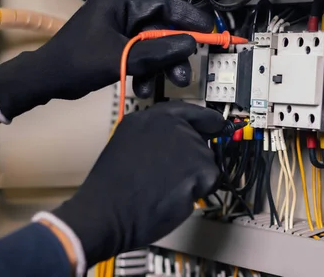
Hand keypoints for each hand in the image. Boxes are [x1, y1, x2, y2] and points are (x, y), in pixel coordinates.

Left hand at [0, 0, 213, 121]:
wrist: (45, 81)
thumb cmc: (77, 64)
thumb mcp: (121, 58)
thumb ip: (157, 52)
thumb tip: (190, 45)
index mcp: (119, 3)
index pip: (163, 4)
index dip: (189, 17)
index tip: (208, 30)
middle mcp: (121, 12)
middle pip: (160, 28)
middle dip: (174, 52)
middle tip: (185, 73)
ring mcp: (118, 29)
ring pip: (153, 45)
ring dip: (162, 65)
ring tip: (169, 84)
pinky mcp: (116, 45)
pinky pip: (141, 54)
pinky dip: (147, 70)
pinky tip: (144, 87)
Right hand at [50, 101, 223, 266]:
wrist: (108, 212)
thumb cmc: (112, 190)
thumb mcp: (127, 146)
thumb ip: (156, 138)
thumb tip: (181, 144)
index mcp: (148, 118)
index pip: (186, 110)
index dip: (204, 119)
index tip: (215, 123)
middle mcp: (170, 125)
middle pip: (200, 140)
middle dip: (192, 161)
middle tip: (167, 178)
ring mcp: (186, 144)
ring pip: (207, 161)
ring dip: (194, 177)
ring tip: (165, 187)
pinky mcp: (198, 166)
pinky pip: (211, 179)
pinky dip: (199, 191)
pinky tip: (175, 195)